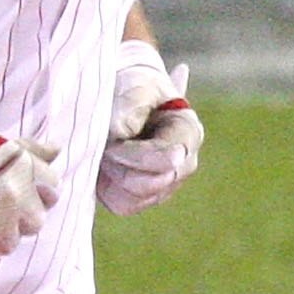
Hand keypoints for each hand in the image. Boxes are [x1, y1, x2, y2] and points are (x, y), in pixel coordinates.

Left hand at [97, 38, 199, 216]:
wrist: (119, 96)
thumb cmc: (130, 88)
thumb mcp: (131, 89)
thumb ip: (128, 111)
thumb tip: (120, 136)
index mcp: (189, 132)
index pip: (168, 160)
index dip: (135, 155)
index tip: (111, 144)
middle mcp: (184, 163)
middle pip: (152, 184)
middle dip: (121, 166)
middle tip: (104, 146)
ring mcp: (167, 184)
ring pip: (137, 198)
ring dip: (112, 174)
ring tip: (104, 149)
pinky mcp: (144, 198)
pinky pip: (124, 205)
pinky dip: (106, 187)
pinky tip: (103, 164)